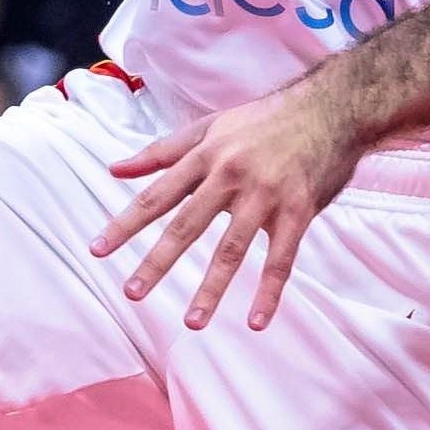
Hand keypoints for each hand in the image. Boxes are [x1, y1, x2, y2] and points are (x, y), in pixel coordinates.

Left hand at [91, 79, 365, 329]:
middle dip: (157, 261)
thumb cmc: (267, 119)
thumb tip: (115, 169)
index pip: (157, 195)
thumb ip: (163, 151)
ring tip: (192, 322)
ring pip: (233, 248)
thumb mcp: (211, 126)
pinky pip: (282, 259)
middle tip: (131, 293)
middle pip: (187, 224)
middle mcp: (231, 175)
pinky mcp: (299, 210)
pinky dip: (269, 291)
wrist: (332, 107)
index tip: (97, 250)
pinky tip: (256, 321)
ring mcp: (266, 194)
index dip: (126, 223)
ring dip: (211, 288)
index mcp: (206, 155)